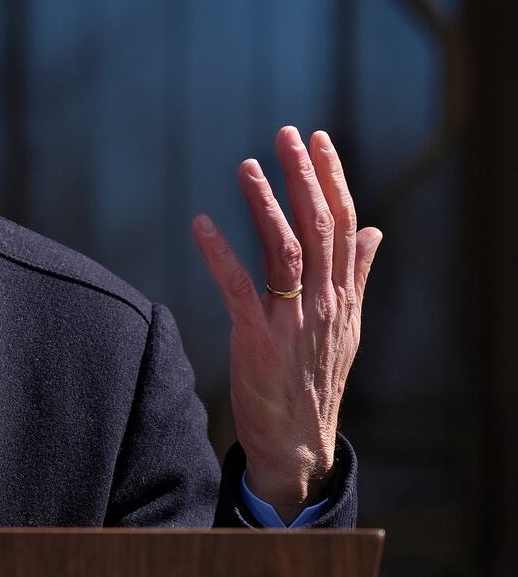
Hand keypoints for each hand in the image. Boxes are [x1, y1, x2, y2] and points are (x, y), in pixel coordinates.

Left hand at [191, 127, 382, 522]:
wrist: (300, 442)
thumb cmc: (316, 378)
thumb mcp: (347, 325)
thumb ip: (356, 275)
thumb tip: (374, 232)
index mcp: (343, 294)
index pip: (344, 224)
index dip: (331, 178)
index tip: (318, 139)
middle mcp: (324, 303)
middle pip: (319, 228)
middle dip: (303, 177)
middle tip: (286, 134)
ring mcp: (293, 321)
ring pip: (285, 251)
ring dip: (266, 206)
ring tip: (248, 166)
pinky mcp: (258, 340)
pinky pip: (238, 289)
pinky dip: (220, 254)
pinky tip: (201, 223)